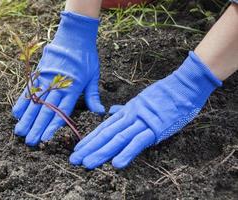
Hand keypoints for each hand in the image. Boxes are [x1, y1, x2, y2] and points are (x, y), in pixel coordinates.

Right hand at [12, 12, 104, 145]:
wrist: (74, 35)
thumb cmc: (86, 57)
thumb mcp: (93, 75)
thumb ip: (93, 95)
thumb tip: (100, 112)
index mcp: (73, 87)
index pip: (62, 111)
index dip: (53, 125)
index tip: (46, 138)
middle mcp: (57, 85)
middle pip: (46, 109)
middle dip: (37, 127)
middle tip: (30, 142)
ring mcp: (46, 79)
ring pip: (35, 102)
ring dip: (27, 118)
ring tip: (20, 132)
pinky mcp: (39, 72)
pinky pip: (29, 89)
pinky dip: (22, 101)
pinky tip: (16, 113)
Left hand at [70, 51, 221, 168]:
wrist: (184, 85)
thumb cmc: (165, 94)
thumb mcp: (141, 100)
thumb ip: (126, 109)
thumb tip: (112, 112)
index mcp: (127, 112)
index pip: (104, 127)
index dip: (90, 139)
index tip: (78, 148)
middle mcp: (130, 117)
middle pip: (106, 134)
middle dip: (89, 148)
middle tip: (74, 160)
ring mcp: (142, 122)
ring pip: (118, 138)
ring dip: (101, 152)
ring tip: (87, 163)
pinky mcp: (156, 128)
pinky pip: (139, 142)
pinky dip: (127, 152)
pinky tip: (116, 164)